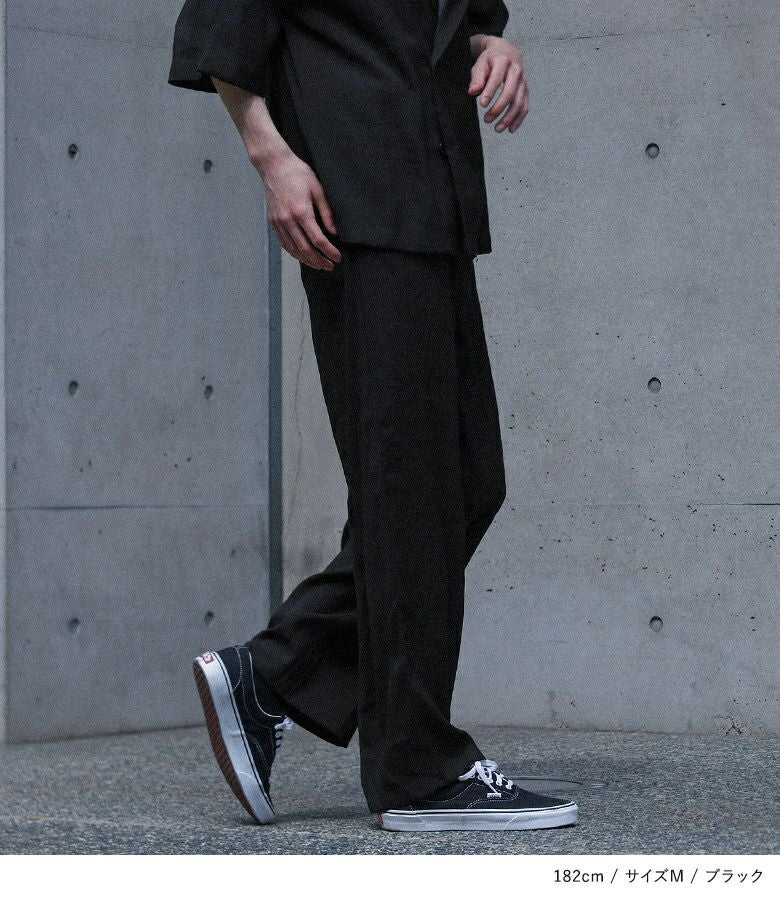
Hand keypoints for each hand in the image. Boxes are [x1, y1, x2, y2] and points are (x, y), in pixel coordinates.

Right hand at [258, 148, 340, 270]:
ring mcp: (279, 222)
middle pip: (305, 249)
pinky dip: (294, 253)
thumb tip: (335, 232)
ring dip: (307, 260)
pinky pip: (284, 244)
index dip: (329, 251)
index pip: (318, 239)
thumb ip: (327, 212)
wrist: (274, 165)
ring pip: (293, 250)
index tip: (337, 258)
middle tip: (330, 266)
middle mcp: (288, 220)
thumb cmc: (297, 173)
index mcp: (301, 211)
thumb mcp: (318, 189)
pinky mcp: (273, 222)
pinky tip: (303, 257)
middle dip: (319, 261)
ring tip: (319, 265)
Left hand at [468, 36, 528, 132]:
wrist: (507, 52)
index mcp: (503, 61)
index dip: (490, 93)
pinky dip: (518, 119)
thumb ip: (477, 78)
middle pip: (509, 93)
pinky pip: (525, 106)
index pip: (496, 79)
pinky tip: (510, 129)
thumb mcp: (481, 64)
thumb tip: (473, 92)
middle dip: (498, 108)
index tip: (482, 105)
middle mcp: (516, 71)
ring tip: (497, 129)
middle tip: (486, 120)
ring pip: (519, 102)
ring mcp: (523, 81)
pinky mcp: (526, 90)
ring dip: (508, 118)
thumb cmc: (490, 60)